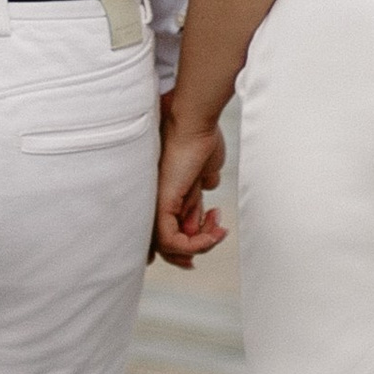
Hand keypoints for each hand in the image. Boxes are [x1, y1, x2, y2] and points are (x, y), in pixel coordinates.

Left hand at [153, 104, 227, 268]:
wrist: (195, 124)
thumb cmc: (200, 142)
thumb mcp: (203, 176)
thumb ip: (198, 198)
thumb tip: (203, 217)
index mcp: (166, 197)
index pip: (169, 235)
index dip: (188, 247)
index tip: (212, 238)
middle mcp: (156, 204)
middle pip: (168, 246)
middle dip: (197, 248)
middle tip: (217, 234)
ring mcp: (155, 206)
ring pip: (170, 247)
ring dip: (202, 244)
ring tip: (218, 228)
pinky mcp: (161, 206)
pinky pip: (171, 242)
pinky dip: (195, 245)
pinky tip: (212, 233)